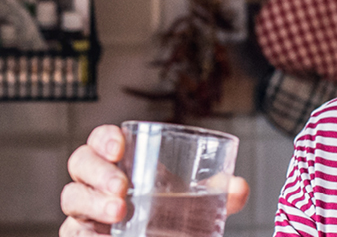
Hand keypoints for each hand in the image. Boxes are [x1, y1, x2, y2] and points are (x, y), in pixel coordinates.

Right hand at [59, 124, 249, 235]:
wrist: (159, 235)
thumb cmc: (167, 208)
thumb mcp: (192, 198)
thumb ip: (216, 191)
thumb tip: (240, 188)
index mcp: (120, 159)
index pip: (101, 138)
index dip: (104, 138)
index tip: (121, 146)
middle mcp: (95, 180)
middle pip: (80, 164)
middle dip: (98, 171)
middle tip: (123, 186)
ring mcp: (84, 209)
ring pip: (71, 197)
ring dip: (92, 203)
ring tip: (120, 212)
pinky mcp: (80, 234)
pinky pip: (68, 232)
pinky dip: (80, 232)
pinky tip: (98, 236)